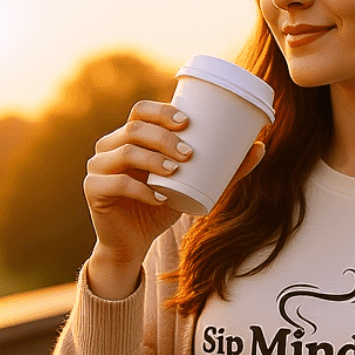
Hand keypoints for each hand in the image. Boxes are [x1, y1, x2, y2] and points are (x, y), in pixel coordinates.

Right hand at [83, 99, 265, 298]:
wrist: (133, 243)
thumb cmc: (161, 207)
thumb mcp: (194, 186)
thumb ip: (224, 169)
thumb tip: (261, 147)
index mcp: (131, 137)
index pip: (141, 111)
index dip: (162, 111)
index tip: (187, 122)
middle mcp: (110, 146)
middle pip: (135, 128)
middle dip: (164, 137)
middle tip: (189, 153)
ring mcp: (98, 167)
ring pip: (125, 151)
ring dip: (153, 159)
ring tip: (177, 171)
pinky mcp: (93, 190)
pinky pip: (116, 183)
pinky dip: (140, 190)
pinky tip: (158, 197)